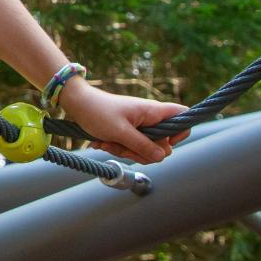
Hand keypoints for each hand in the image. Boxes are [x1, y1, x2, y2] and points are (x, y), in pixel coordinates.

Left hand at [58, 82, 189, 164]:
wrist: (78, 104)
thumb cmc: (98, 112)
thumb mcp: (120, 132)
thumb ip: (142, 145)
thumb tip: (162, 156)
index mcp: (153, 111)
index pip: (183, 116)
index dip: (181, 132)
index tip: (165, 142)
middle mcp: (150, 118)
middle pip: (162, 144)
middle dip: (143, 151)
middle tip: (123, 145)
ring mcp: (140, 126)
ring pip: (145, 149)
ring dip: (127, 151)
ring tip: (108, 142)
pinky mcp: (129, 132)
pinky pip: (132, 147)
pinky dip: (119, 148)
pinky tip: (103, 142)